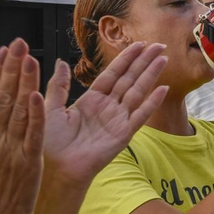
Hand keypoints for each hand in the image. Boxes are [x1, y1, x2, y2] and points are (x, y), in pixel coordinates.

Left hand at [40, 43, 168, 187]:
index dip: (126, 59)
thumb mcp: (50, 108)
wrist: (55, 168)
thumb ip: (59, 85)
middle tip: (158, 46)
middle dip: (144, 62)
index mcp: (91, 100)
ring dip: (151, 75)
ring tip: (163, 59)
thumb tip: (61, 62)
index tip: (138, 45)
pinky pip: (140, 115)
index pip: (112, 74)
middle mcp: (108, 107)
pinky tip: (163, 89)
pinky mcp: (124, 134)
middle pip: (129, 79)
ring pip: (137, 92)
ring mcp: (118, 120)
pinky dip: (152, 102)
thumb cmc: (49, 143)